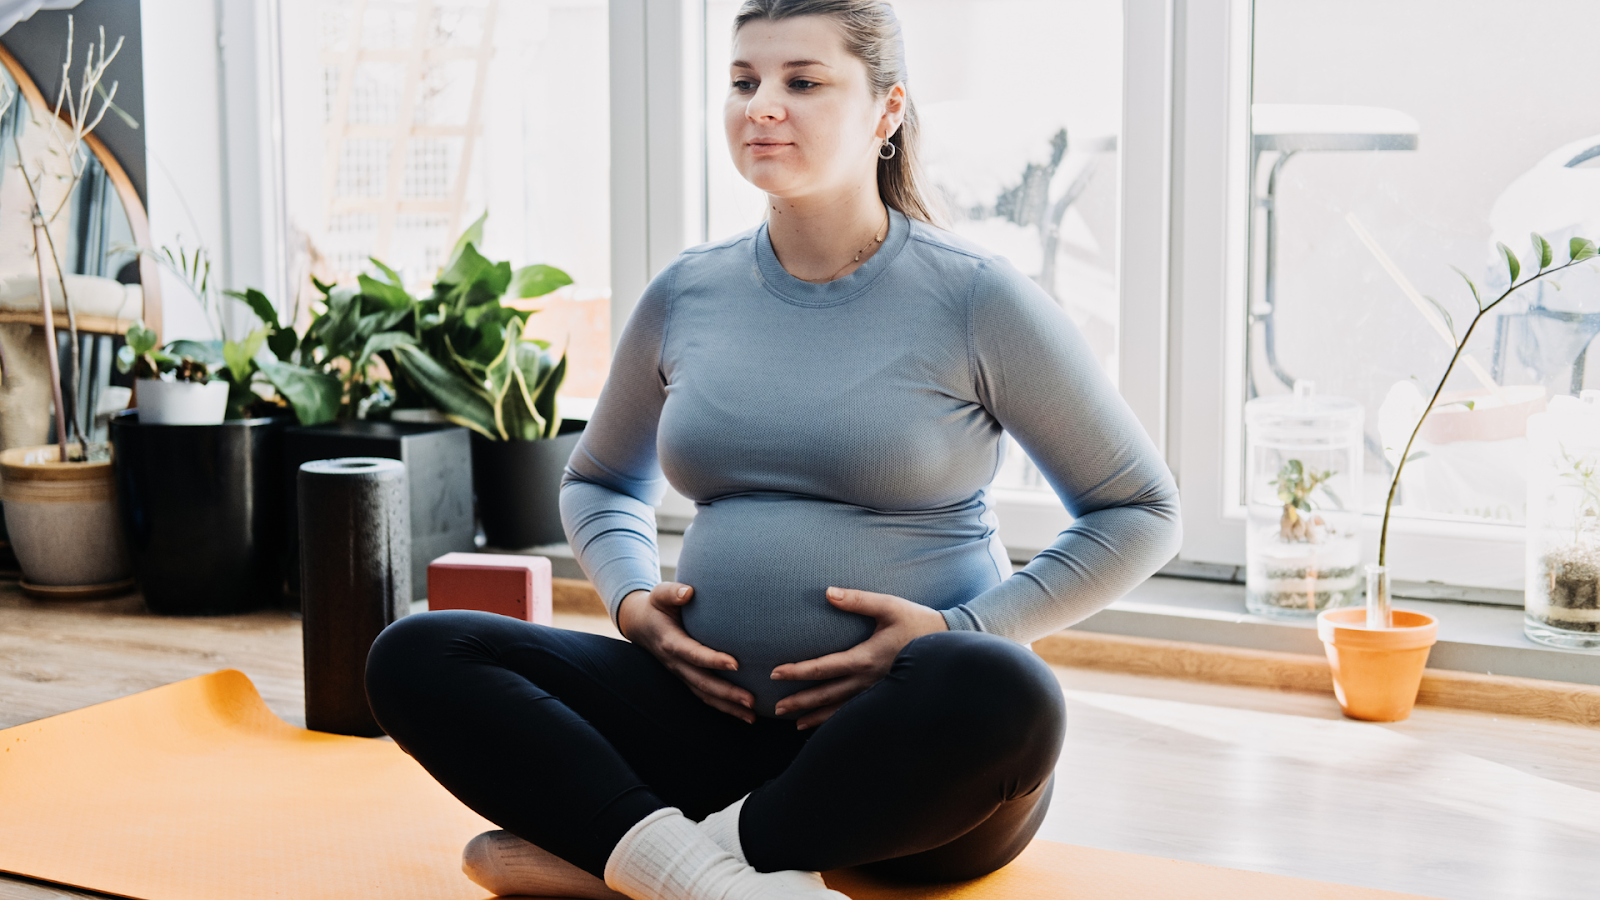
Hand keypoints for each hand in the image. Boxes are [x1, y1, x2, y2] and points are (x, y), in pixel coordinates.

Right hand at [618, 582, 756, 723]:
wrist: (641, 625)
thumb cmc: (656, 606)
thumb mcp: (659, 595)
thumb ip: (672, 592)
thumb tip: (688, 592)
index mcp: (670, 642)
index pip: (692, 653)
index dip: (712, 660)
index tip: (735, 663)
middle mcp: (675, 663)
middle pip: (702, 682)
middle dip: (727, 693)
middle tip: (752, 700)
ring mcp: (681, 674)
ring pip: (704, 694)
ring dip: (728, 706)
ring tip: (752, 716)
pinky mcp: (687, 678)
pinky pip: (705, 696)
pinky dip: (724, 707)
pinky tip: (745, 714)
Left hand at [769, 587, 948, 729]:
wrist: (951, 643)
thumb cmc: (918, 621)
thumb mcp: (889, 606)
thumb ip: (857, 599)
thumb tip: (827, 593)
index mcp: (865, 658)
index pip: (823, 667)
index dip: (797, 671)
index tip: (774, 674)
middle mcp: (868, 681)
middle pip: (826, 695)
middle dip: (800, 701)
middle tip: (776, 708)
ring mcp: (878, 692)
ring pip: (841, 710)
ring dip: (816, 716)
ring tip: (795, 724)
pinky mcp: (886, 696)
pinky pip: (857, 712)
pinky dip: (838, 720)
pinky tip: (827, 725)